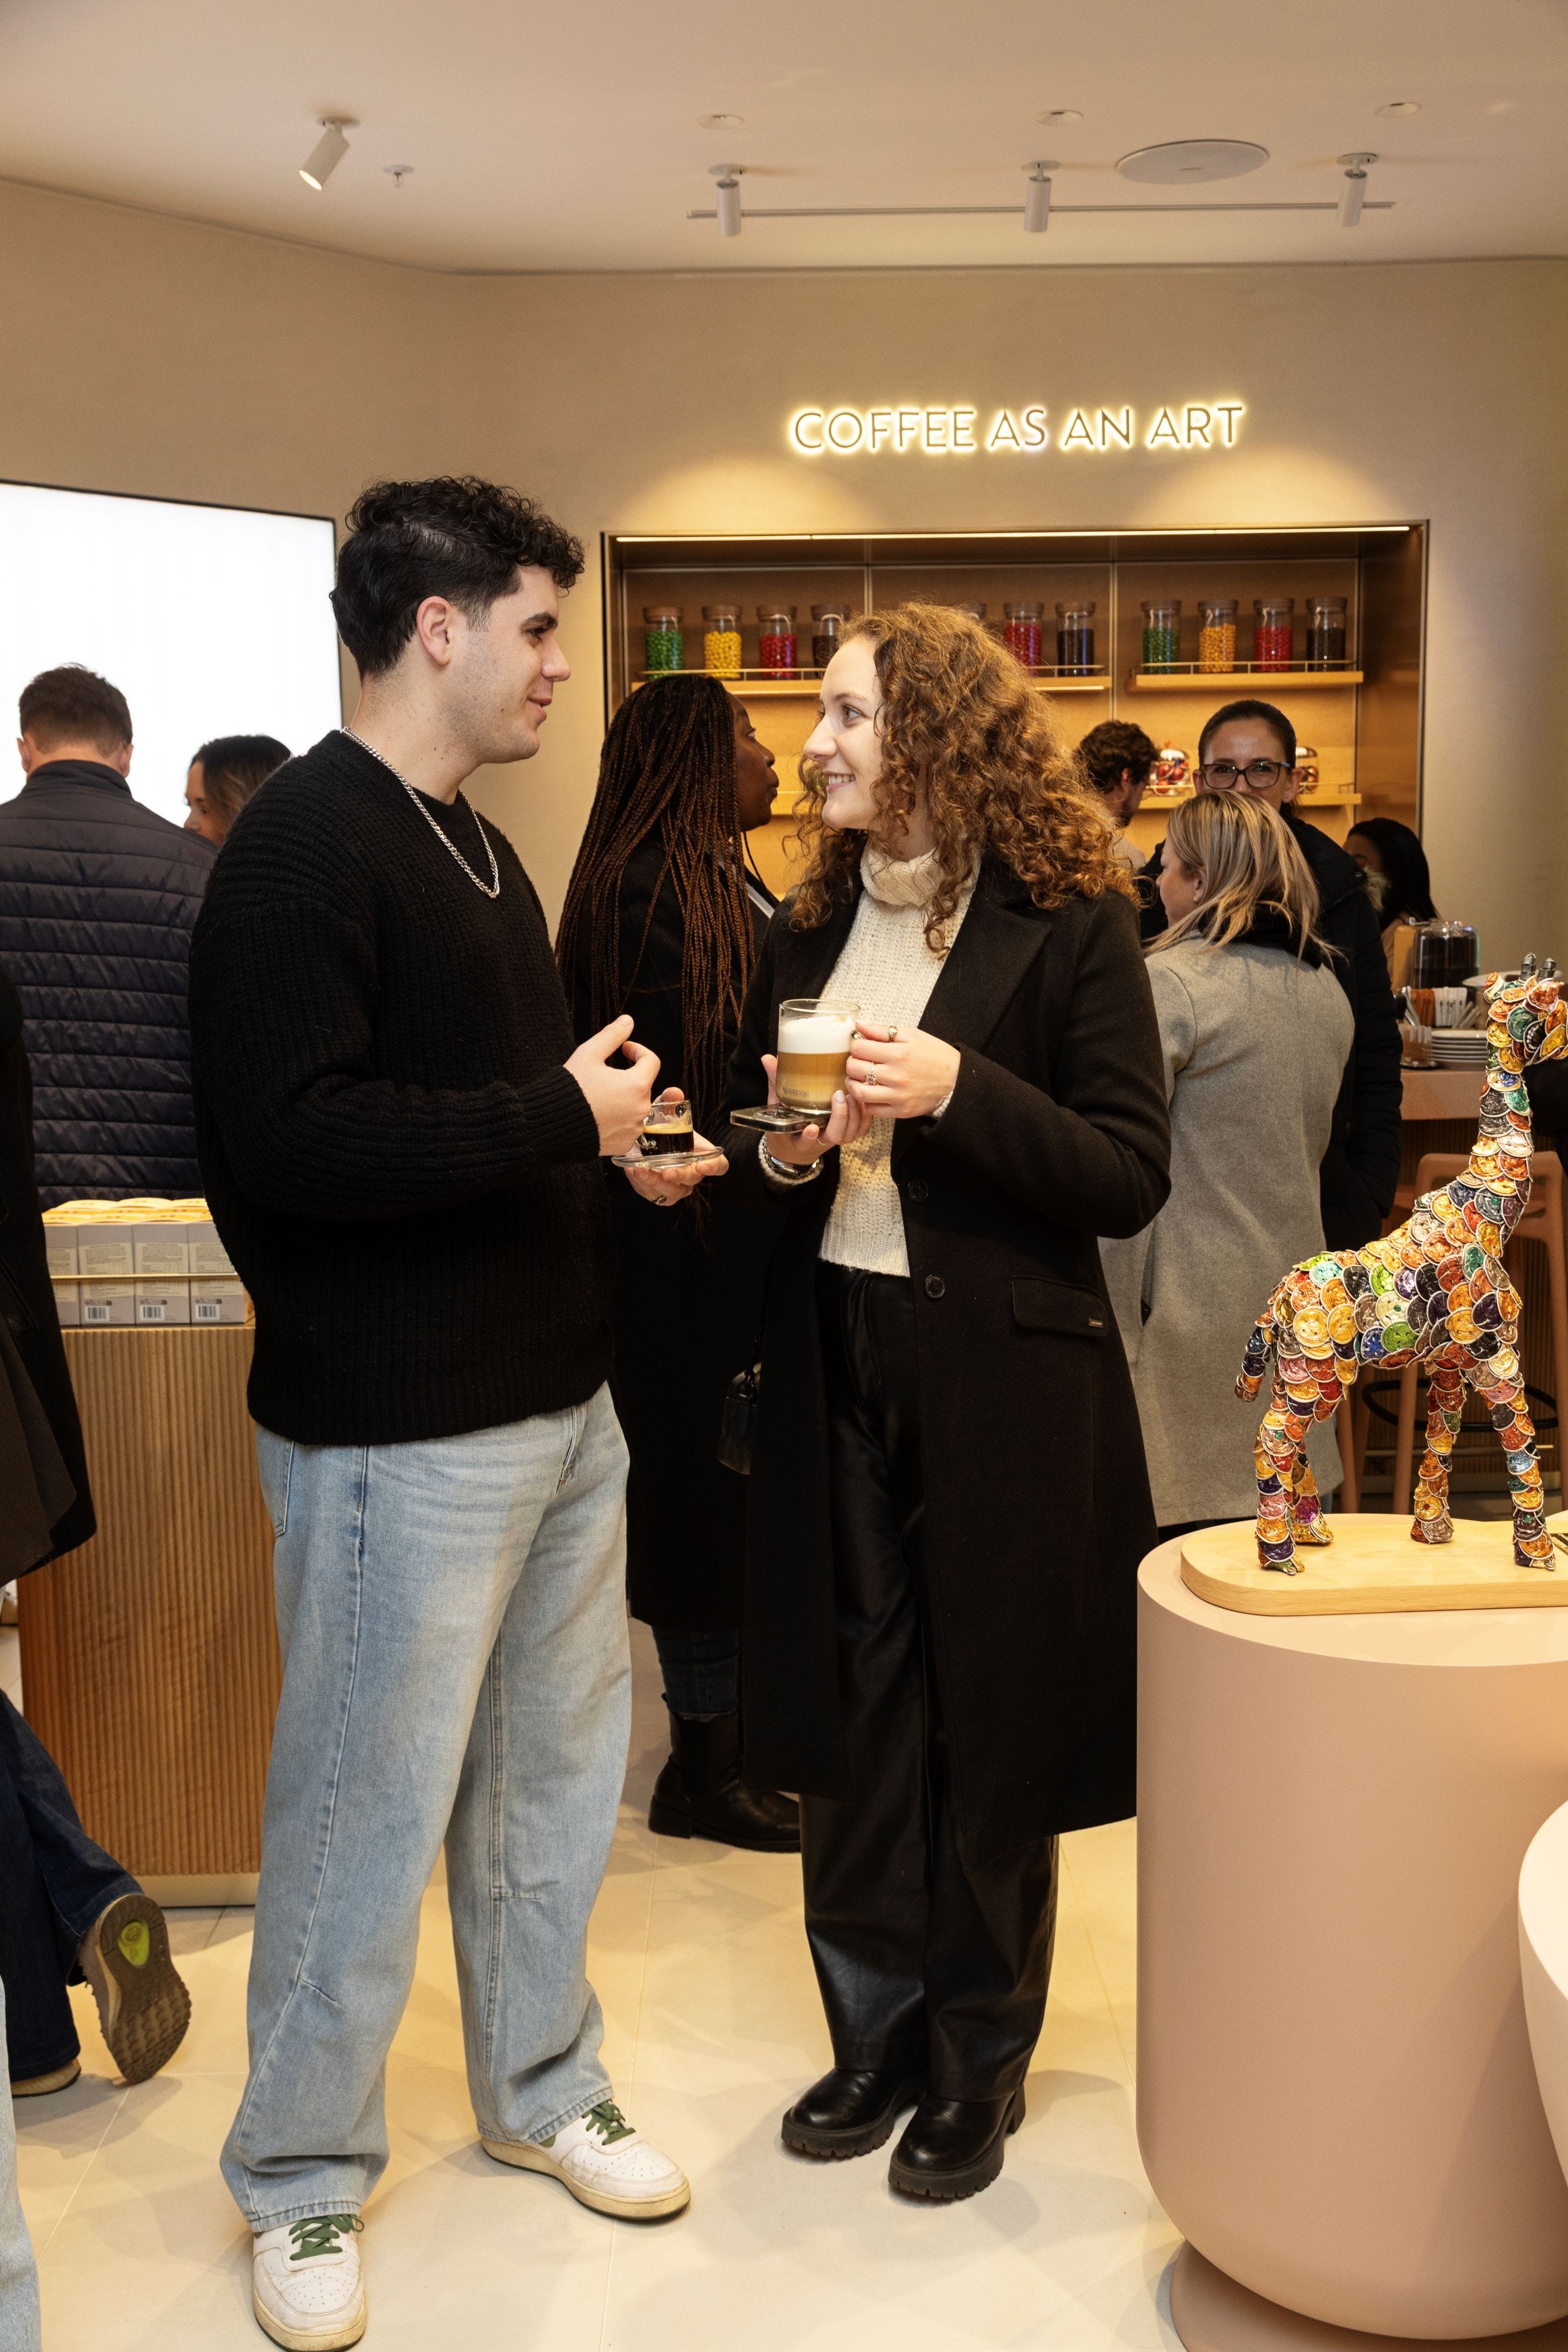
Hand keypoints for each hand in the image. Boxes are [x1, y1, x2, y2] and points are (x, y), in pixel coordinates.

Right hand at [565, 1016, 659, 1155]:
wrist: (550, 1124)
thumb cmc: (569, 1088)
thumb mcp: (589, 1054)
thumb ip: (612, 1035)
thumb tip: (628, 1021)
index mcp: (637, 1085)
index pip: (651, 1061)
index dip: (637, 1051)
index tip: (624, 1050)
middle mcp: (641, 1109)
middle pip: (643, 1085)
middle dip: (628, 1076)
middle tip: (604, 1074)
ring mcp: (633, 1129)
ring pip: (636, 1106)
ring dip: (624, 1098)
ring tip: (599, 1095)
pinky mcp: (624, 1144)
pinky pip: (628, 1126)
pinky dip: (618, 1119)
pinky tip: (599, 1114)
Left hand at [622, 1090, 728, 1202]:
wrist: (638, 1143)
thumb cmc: (659, 1129)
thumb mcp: (663, 1113)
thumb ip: (669, 1102)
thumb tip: (674, 1092)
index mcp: (700, 1154)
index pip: (718, 1165)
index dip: (713, 1166)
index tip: (701, 1165)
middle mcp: (691, 1172)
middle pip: (693, 1179)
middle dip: (680, 1175)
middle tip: (666, 1171)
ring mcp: (677, 1185)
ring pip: (674, 1191)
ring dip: (657, 1182)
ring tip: (641, 1171)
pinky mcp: (660, 1193)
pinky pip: (656, 1195)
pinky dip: (644, 1185)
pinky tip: (634, 1172)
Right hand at [757, 1052, 871, 1165]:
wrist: (797, 1146)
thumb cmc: (789, 1123)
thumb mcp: (776, 1106)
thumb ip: (775, 1082)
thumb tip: (768, 1058)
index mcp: (800, 1138)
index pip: (805, 1141)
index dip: (809, 1136)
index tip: (811, 1128)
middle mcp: (820, 1140)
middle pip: (835, 1136)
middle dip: (840, 1117)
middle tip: (839, 1095)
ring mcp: (836, 1138)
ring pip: (850, 1134)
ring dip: (854, 1115)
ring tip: (852, 1094)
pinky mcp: (848, 1133)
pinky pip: (861, 1129)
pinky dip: (865, 1116)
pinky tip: (863, 1099)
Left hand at [845, 1023, 960, 1118]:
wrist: (957, 1080)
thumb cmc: (934, 1054)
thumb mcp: (912, 1035)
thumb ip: (883, 1031)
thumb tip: (858, 1026)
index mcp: (898, 1053)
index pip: (859, 1048)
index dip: (856, 1046)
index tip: (862, 1047)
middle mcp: (896, 1076)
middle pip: (854, 1069)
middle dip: (852, 1063)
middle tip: (859, 1061)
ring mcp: (898, 1096)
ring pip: (859, 1092)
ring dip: (853, 1083)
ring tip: (859, 1078)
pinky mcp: (901, 1111)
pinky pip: (872, 1109)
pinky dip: (866, 1101)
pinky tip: (871, 1091)